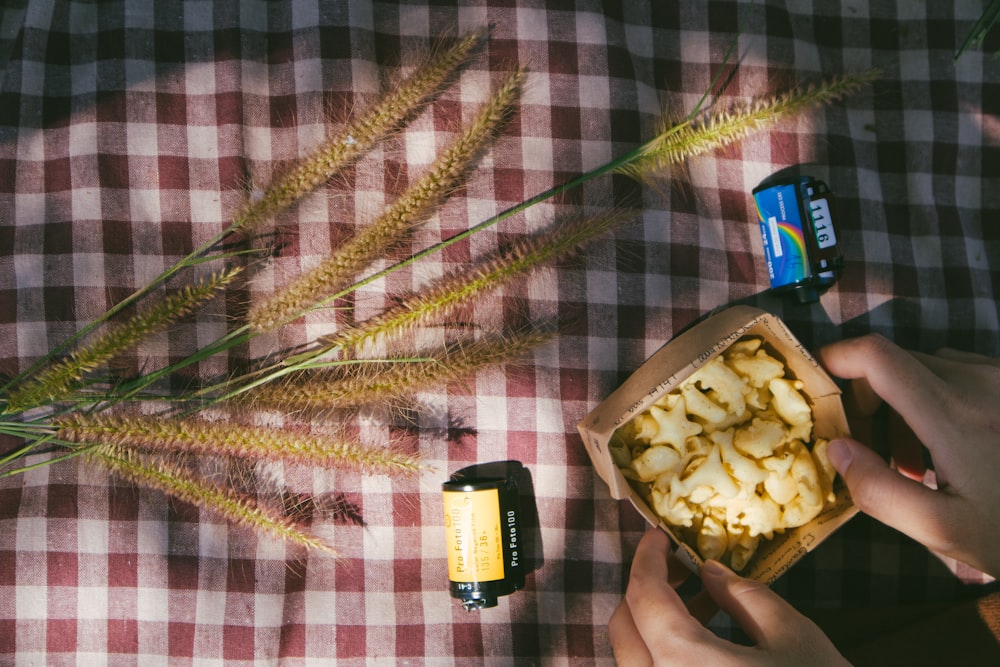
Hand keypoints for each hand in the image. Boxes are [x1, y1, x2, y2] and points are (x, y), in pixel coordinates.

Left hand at [608, 528, 848, 665]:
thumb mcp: (793, 636)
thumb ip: (744, 595)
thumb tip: (709, 573)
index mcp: (682, 662)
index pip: (643, 596)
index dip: (648, 559)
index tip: (660, 537)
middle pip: (625, 630)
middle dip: (645, 592)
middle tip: (680, 569)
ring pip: (634, 662)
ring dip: (655, 628)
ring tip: (701, 606)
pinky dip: (666, 659)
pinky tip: (704, 647)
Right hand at [818, 333, 999, 576]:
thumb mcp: (944, 530)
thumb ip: (880, 490)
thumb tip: (836, 447)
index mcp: (952, 414)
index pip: (876, 355)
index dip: (836, 358)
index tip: (817, 384)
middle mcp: (978, 382)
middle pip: (896, 360)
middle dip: (870, 395)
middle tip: (874, 449)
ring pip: (930, 367)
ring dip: (908, 400)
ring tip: (922, 459)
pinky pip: (964, 374)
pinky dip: (942, 400)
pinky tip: (958, 447)